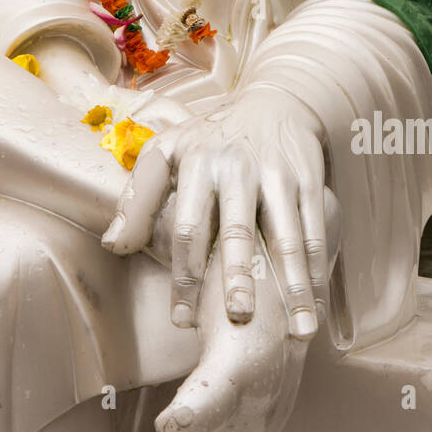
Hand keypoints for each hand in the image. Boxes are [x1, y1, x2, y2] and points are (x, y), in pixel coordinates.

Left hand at [101, 86, 329, 338]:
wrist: (276, 101)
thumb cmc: (211, 137)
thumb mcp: (167, 152)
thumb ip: (138, 198)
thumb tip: (112, 245)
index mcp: (198, 164)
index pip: (189, 228)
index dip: (184, 276)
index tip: (181, 321)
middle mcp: (238, 169)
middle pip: (238, 231)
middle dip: (239, 276)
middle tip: (239, 319)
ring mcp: (278, 175)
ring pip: (286, 237)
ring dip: (294, 285)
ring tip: (300, 331)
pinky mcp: (310, 181)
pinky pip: (315, 232)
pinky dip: (318, 272)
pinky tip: (317, 306)